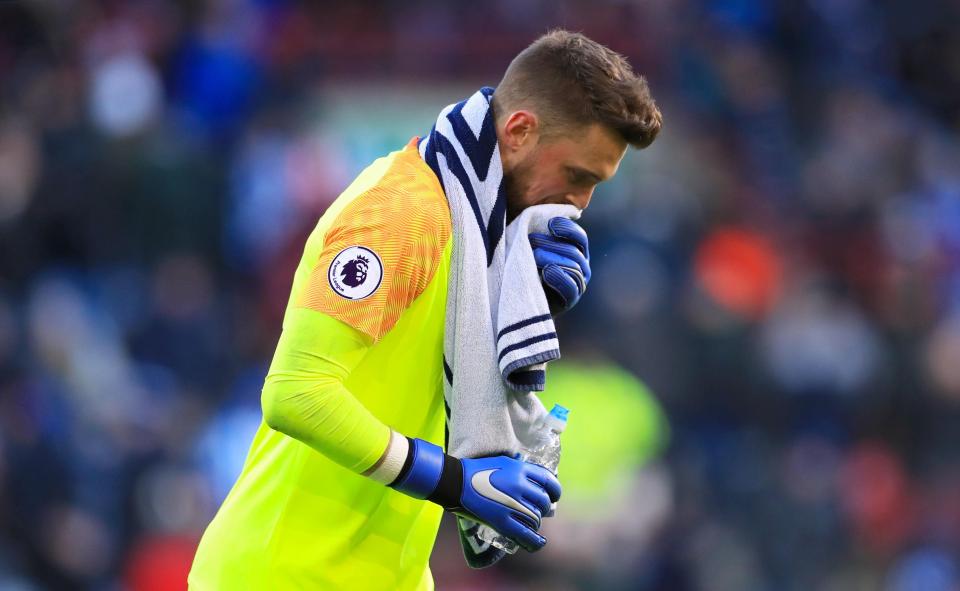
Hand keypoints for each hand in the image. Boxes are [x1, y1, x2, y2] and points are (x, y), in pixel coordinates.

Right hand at [390, 438, 560, 551]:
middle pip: (543, 501)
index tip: (554, 496)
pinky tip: (539, 541)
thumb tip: (534, 480)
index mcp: (520, 468)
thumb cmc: (476, 469)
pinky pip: (525, 534)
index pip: (548, 480)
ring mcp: (512, 504)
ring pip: (536, 517)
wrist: (455, 482)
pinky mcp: (502, 521)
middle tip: (538, 510)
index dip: (555, 490)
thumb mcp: (503, 462)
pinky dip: (535, 540)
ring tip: (529, 522)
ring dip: (535, 521)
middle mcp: (519, 485)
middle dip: (543, 507)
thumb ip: (520, 470)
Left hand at [529, 217, 590, 313]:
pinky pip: (571, 287)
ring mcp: (579, 283)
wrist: (525, 300)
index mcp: (577, 251)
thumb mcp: (533, 248)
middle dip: (551, 243)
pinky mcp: (571, 300)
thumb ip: (540, 234)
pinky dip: (560, 278)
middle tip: (531, 239)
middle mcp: (582, 266)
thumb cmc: (528, 268)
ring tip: (535, 255)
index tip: (550, 223)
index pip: (579, 237)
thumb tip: (537, 215)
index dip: (567, 228)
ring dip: (553, 259)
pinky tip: (547, 272)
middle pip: (573, 251)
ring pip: (573, 267)